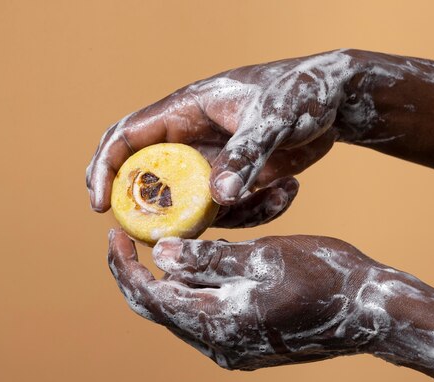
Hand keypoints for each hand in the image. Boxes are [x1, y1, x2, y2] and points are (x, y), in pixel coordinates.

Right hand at [87, 50, 372, 226]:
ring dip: (230, 217)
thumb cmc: (299, 93)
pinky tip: (290, 191)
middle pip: (156, 183)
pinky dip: (259, 211)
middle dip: (167, 215)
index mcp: (185, 113)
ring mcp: (217, 164)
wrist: (334, 101)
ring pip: (198, 207)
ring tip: (278, 192)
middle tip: (190, 236)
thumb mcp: (272, 119)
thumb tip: (218, 199)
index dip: (104, 169)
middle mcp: (194, 141)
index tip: (100, 206)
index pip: (126, 138)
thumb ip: (245, 156)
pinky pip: (233, 210)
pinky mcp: (239, 181)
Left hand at [107, 228, 433, 369]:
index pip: (152, 297)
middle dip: (139, 274)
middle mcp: (221, 345)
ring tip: (164, 243)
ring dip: (167, 281)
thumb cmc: (324, 276)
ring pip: (184, 313)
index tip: (115, 233)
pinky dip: (194, 291)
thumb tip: (162, 253)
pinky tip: (200, 265)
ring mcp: (236, 348)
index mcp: (221, 322)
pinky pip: (206, 318)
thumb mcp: (264, 256)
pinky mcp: (249, 344)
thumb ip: (210, 258)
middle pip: (161, 310)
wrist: (368, 311)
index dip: (126, 266)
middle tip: (127, 237)